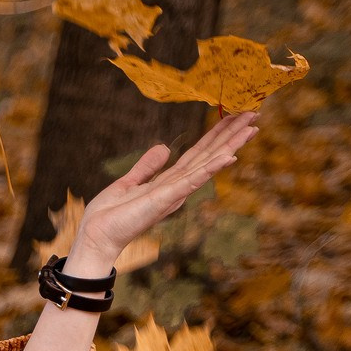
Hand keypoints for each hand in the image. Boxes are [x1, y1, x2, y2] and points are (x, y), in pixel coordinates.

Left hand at [67, 110, 260, 275]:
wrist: (96, 236)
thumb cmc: (110, 216)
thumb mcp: (129, 183)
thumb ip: (147, 166)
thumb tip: (163, 148)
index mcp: (169, 181)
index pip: (198, 154)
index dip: (215, 135)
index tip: (233, 117)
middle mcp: (177, 186)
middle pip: (209, 155)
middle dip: (231, 134)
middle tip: (254, 113)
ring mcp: (174, 193)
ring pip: (208, 163)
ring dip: (230, 145)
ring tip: (252, 128)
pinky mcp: (165, 199)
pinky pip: (192, 180)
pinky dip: (211, 168)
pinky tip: (230, 156)